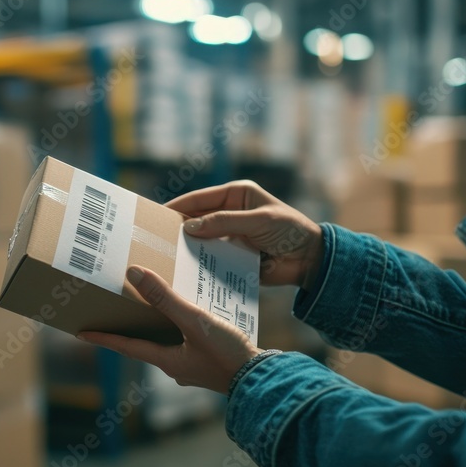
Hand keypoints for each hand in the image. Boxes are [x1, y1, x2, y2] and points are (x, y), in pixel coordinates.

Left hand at [79, 266, 261, 394]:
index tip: (81, 332)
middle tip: (115, 315)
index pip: (127, 347)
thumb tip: (134, 275)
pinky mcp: (211, 363)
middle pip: (145, 345)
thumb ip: (165, 299)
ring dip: (158, 328)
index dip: (104, 337)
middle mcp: (177, 367)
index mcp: (167, 361)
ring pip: (168, 344)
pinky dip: (181, 329)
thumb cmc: (227, 355)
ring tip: (151, 308)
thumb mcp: (194, 322)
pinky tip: (190, 316)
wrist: (263, 380)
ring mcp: (194, 367)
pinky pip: (188, 344)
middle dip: (131, 330)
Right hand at [166, 180, 323, 288]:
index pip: (199, 199)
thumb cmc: (290, 231)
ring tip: (164, 257)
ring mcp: (230, 236)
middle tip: (154, 239)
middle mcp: (229, 213)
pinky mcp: (233, 255)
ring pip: (201, 241)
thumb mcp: (259, 222)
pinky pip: (212, 258)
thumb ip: (224, 222)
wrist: (311, 260)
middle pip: (196, 219)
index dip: (177, 206)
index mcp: (235, 195)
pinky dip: (200, 264)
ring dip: (187, 248)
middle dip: (177, 229)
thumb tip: (190, 226)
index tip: (154, 216)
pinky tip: (185, 272)